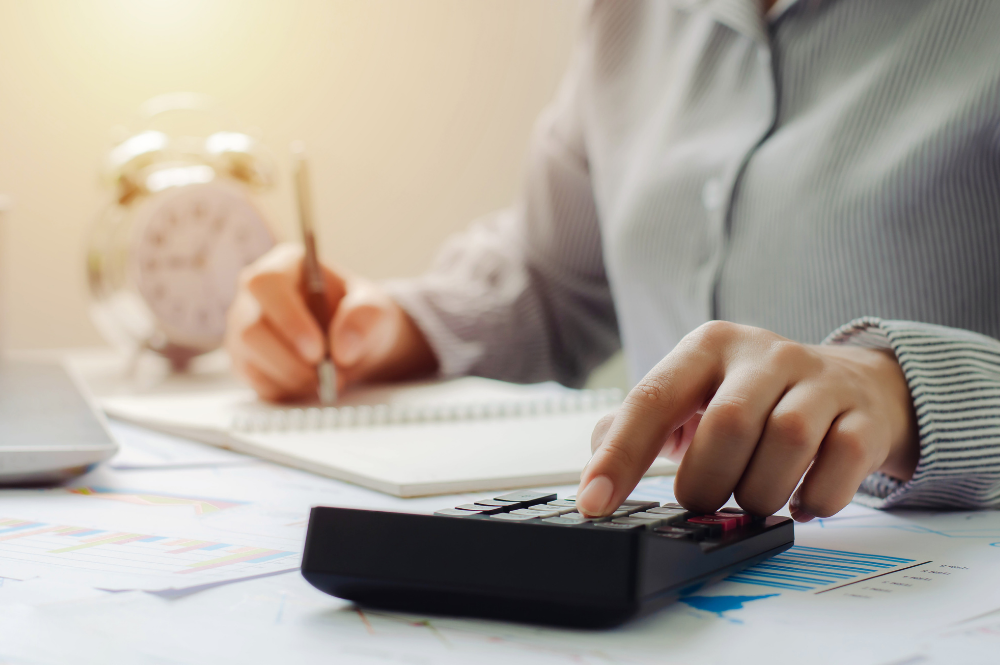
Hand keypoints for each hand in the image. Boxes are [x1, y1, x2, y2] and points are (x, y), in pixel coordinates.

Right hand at [225, 243, 436, 400]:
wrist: (359, 343)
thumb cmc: (362, 316)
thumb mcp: (376, 310)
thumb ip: (365, 319)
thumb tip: (343, 349)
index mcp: (285, 266)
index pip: (266, 283)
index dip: (287, 318)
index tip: (318, 350)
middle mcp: (256, 296)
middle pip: (251, 329)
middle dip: (292, 360)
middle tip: (330, 376)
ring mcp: (245, 329)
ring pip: (249, 359)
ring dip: (293, 378)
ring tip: (329, 381)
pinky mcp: (247, 362)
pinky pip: (257, 383)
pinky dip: (289, 390)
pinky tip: (313, 384)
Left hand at [576, 321, 918, 521]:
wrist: (855, 385)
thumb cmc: (755, 397)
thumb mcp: (693, 394)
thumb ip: (638, 424)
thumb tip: (598, 463)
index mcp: (708, 347)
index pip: (653, 399)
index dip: (621, 456)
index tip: (595, 502)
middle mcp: (764, 354)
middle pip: (726, 425)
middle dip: (706, 481)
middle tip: (703, 500)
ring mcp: (820, 381)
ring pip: (786, 442)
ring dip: (760, 492)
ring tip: (753, 498)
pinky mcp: (863, 416)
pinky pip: (839, 466)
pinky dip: (814, 499)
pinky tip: (801, 501)